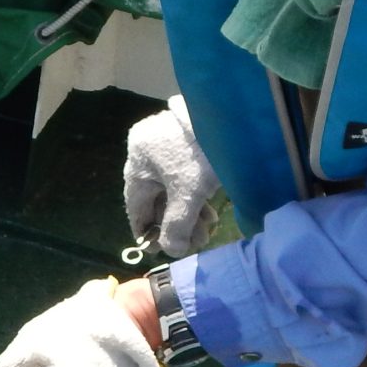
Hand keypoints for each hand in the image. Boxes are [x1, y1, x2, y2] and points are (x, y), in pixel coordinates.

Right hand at [124, 96, 219, 255]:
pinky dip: (195, 195)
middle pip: (157, 198)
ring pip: (173, 188)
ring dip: (189, 212)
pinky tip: (210, 211)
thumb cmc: (199, 154)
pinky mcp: (186, 141)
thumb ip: (176, 226)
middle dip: (176, 224)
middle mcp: (146, 152)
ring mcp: (166, 144)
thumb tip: (171, 251)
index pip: (136, 207)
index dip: (147, 232)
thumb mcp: (188, 195)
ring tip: (208, 229)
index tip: (158, 250)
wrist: (230, 116)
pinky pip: (184, 175)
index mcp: (137, 162)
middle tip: (196, 241)